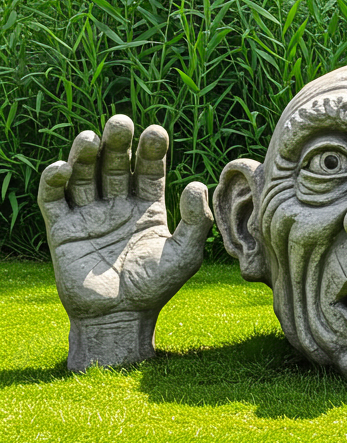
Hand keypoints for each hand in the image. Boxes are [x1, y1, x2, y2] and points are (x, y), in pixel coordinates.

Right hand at [38, 114, 212, 370]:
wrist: (119, 319)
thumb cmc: (155, 288)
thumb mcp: (185, 254)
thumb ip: (197, 221)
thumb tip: (196, 183)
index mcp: (148, 207)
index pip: (149, 168)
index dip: (151, 149)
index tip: (155, 133)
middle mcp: (118, 205)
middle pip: (115, 163)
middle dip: (118, 142)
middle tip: (120, 124)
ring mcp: (89, 215)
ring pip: (84, 174)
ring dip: (84, 153)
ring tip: (91, 139)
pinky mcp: (62, 229)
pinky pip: (53, 198)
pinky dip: (54, 180)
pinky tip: (63, 168)